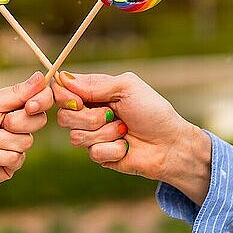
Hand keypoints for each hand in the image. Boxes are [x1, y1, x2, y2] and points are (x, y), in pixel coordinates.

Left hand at [0, 71, 52, 191]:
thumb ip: (16, 93)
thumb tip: (40, 76)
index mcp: (15, 104)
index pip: (43, 97)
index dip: (42, 100)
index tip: (29, 106)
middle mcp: (20, 123)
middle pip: (40, 120)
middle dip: (16, 122)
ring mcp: (18, 144)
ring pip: (27, 141)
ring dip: (2, 140)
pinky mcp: (14, 163)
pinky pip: (16, 158)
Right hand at [52, 71, 210, 204]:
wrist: (170, 144)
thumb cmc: (153, 111)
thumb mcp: (127, 87)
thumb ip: (94, 84)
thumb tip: (61, 78)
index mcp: (94, 92)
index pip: (62, 90)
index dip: (64, 96)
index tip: (79, 100)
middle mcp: (89, 113)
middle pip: (64, 116)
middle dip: (89, 117)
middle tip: (112, 115)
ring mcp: (93, 135)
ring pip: (76, 136)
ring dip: (105, 133)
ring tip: (124, 130)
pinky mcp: (99, 155)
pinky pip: (93, 153)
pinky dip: (113, 149)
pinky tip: (126, 146)